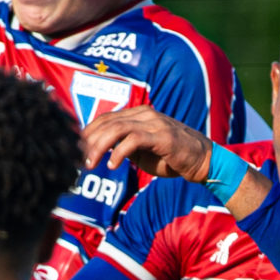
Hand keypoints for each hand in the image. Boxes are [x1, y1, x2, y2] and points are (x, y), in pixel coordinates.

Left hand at [82, 106, 211, 182]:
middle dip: (89, 141)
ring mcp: (154, 123)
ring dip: (99, 147)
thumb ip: (123, 146)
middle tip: (80, 160)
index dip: (88, 133)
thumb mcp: (142, 151)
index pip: (106, 118)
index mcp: (139, 115)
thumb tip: (99, 150)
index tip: (76, 150)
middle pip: (108, 122)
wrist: (203, 161)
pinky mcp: (162, 136)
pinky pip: (133, 140)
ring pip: (117, 129)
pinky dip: (119, 152)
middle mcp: (145, 114)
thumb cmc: (171, 157)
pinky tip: (112, 166)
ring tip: (91, 163)